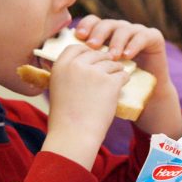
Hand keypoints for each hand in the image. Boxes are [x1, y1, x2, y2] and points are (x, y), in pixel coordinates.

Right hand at [41, 42, 127, 169]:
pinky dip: (123, 79)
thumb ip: (67, 73)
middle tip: (108, 70)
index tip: (92, 58)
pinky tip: (122, 84)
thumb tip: (83, 64)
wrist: (74, 133)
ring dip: (115, 70)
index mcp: (61, 66)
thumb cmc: (65, 117)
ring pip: (112, 63)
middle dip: (104, 60)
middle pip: (96, 53)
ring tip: (115, 79)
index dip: (86, 51)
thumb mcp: (57, 88)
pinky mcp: (110, 82)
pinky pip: (122, 74)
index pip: (76, 47)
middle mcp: (77, 65)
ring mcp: (94, 72)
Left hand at [74, 16, 181, 139]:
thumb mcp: (94, 77)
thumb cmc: (115, 88)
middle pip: (107, 23)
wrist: (145, 99)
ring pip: (124, 28)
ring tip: (112, 56)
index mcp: (105, 35)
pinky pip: (144, 35)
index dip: (86, 26)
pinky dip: (134, 44)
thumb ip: (74, 65)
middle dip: (99, 33)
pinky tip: (127, 56)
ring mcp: (137, 32)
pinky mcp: (153, 38)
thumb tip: (42, 61)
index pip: (93, 23)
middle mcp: (120, 30)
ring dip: (116, 41)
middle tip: (92, 46)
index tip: (79, 37)